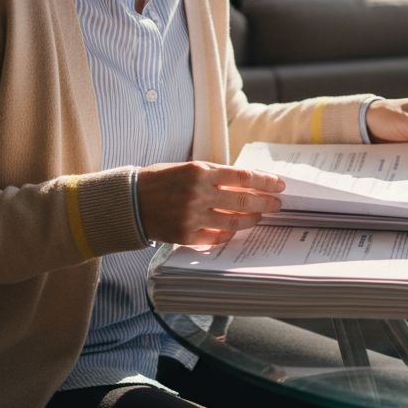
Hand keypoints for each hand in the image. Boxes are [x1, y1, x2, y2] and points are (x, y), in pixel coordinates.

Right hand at [136, 161, 284, 245]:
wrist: (129, 201)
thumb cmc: (161, 181)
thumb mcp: (188, 169)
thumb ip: (215, 176)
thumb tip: (247, 182)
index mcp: (200, 172)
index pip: (243, 176)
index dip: (265, 182)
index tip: (279, 185)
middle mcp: (198, 194)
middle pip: (244, 200)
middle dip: (266, 202)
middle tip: (277, 204)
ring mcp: (193, 217)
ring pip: (234, 222)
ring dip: (251, 219)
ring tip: (259, 216)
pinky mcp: (187, 236)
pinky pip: (217, 237)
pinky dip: (229, 234)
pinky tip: (236, 230)